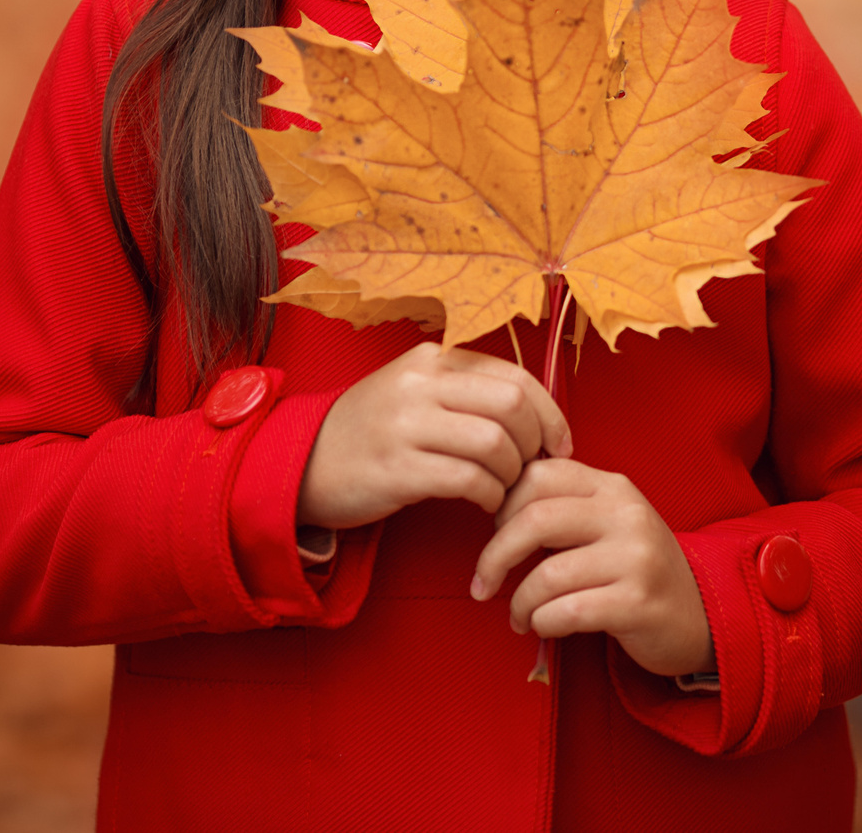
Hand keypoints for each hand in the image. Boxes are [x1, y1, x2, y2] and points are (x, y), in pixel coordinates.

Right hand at [298, 342, 570, 530]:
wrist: (303, 464)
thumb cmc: (375, 432)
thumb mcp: (417, 392)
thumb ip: (468, 391)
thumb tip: (539, 416)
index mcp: (433, 358)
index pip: (515, 375)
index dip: (549, 413)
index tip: (559, 445)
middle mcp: (420, 383)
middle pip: (511, 405)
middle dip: (533, 444)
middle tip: (529, 471)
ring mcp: (405, 425)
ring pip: (494, 443)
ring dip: (511, 474)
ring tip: (503, 488)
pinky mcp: (396, 469)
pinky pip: (467, 480)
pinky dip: (488, 495)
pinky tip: (481, 503)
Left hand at [468, 459, 712, 679]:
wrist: (697, 613)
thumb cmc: (634, 570)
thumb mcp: (607, 524)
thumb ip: (564, 507)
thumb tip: (494, 506)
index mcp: (612, 487)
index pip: (539, 475)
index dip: (503, 506)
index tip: (495, 535)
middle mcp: (627, 514)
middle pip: (535, 520)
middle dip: (495, 556)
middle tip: (483, 583)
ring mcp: (636, 558)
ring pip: (548, 574)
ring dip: (519, 603)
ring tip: (519, 616)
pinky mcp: (639, 603)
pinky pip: (568, 611)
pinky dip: (542, 623)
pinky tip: (544, 626)